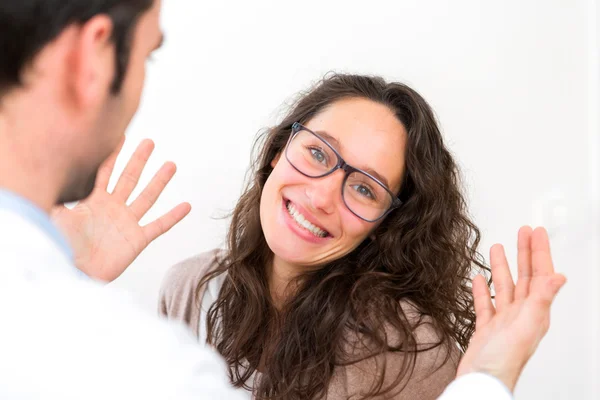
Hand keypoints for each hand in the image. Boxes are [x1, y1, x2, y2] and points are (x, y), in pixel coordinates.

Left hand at [52, 139, 190, 281]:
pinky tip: (186, 205)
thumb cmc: (63, 246)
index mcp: (95, 201)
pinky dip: (173, 216)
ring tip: (170, 165)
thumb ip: (57, 195)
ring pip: (147, 197)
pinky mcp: (138, 240)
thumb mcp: (56, 216)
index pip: (106, 172)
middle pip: (129, 179)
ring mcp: (128, 223)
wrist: (74, 273)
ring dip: (159, 181)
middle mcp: (114, 208)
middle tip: (149, 142)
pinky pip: (159, 226)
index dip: (112, 154)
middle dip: (139, 160)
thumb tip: (53, 173)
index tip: (119, 136)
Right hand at [456, 226, 565, 390]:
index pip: (540, 275)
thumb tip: (560, 277)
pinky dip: (482, 290)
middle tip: (523, 232)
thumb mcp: (525, 327)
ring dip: (501, 268)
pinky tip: (478, 280)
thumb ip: (542, 300)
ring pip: (504, 288)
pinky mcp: (486, 328)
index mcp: (534, 313)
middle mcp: (521, 315)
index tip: (537, 233)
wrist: (481, 381)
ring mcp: (503, 321)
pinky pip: (485, 304)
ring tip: (498, 248)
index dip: (539, 252)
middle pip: (525, 277)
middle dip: (524, 253)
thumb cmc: (503, 361)